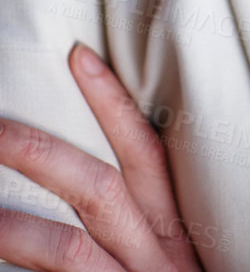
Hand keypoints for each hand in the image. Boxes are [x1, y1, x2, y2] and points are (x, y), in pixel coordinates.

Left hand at [0, 44, 205, 271]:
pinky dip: (23, 268)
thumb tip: (106, 175)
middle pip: (100, 189)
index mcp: (176, 230)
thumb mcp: (175, 258)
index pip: (147, 151)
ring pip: (67, 246)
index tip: (79, 56)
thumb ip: (149, 224)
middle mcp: (157, 254)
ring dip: (15, 225)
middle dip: (42, 155)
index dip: (113, 103)